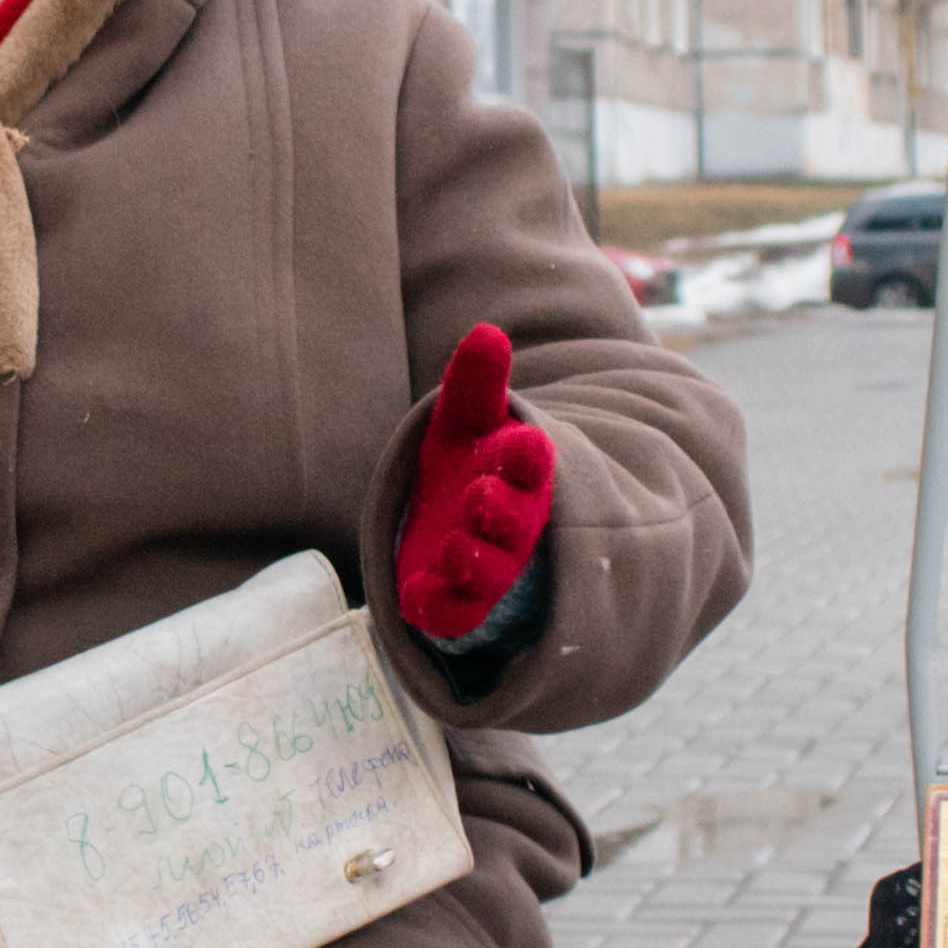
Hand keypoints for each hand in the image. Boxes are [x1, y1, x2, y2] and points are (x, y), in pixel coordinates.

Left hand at [394, 322, 555, 642]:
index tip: (525, 440)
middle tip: (482, 495)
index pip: (532, 468)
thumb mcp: (465, 421)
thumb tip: (487, 332)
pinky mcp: (455, 603)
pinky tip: (416, 591)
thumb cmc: (468, 464)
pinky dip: (439, 607)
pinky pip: (454, 615)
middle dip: (505, 513)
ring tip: (455, 547)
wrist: (450, 529)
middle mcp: (510, 526)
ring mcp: (485, 569)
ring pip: (490, 573)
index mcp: (519, 477)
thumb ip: (476, 382)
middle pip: (517, 525)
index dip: (528, 459)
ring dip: (477, 562)